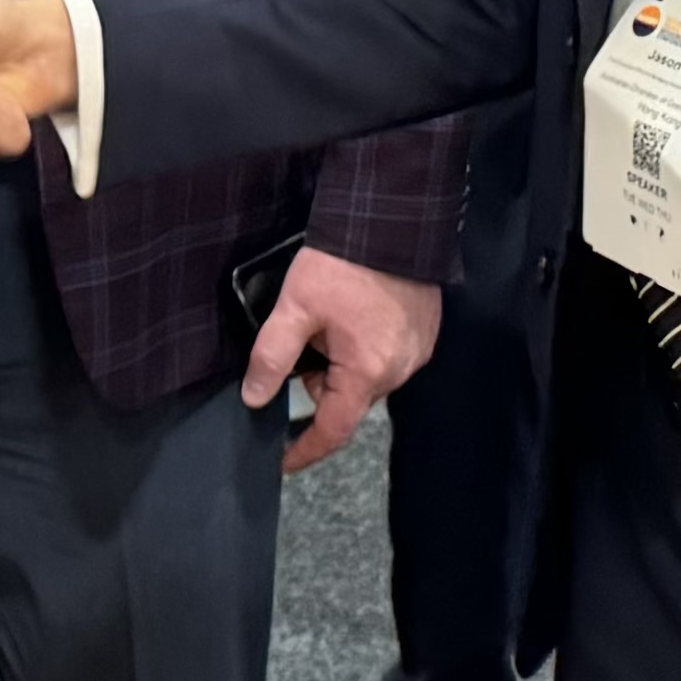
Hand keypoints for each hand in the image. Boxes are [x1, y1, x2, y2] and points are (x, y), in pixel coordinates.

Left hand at [247, 252, 441, 472]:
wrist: (391, 220)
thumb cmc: (341, 264)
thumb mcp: (294, 308)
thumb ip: (271, 357)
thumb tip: (254, 397)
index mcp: (367, 371)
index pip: (333, 430)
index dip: (306, 450)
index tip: (283, 460)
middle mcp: (399, 370)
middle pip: (350, 402)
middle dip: (320, 388)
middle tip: (299, 351)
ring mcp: (418, 353)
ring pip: (368, 380)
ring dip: (342, 369)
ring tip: (327, 327)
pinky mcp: (425, 334)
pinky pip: (388, 360)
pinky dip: (364, 353)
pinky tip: (352, 321)